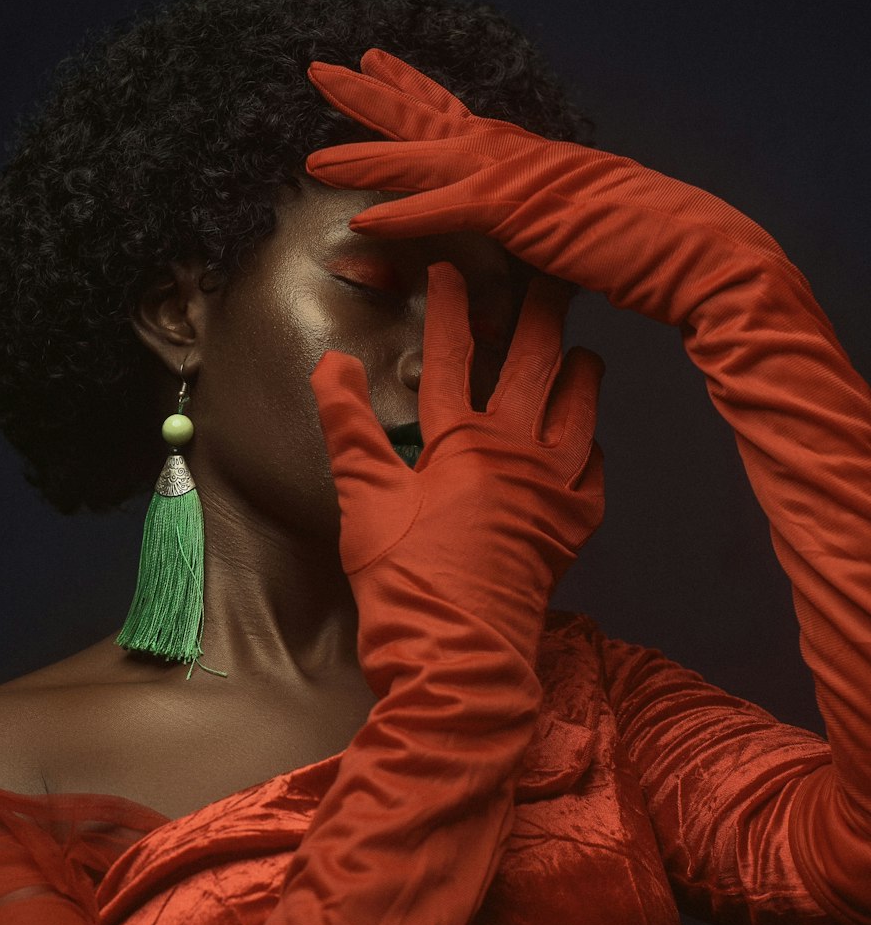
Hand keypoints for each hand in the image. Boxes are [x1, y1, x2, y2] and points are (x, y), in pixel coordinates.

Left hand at [307, 48, 792, 326]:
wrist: (694, 250)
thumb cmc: (646, 249)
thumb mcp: (575, 233)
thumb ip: (535, 230)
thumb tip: (514, 244)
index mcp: (528, 156)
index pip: (458, 117)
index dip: (413, 93)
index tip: (376, 68)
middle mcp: (515, 153)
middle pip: (428, 116)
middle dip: (370, 97)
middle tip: (322, 73)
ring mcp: (516, 176)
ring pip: (424, 157)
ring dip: (366, 156)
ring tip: (315, 157)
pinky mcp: (521, 210)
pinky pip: (446, 208)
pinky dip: (403, 212)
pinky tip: (361, 215)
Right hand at [310, 260, 603, 677]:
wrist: (460, 657)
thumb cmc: (406, 584)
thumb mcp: (364, 503)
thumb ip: (350, 429)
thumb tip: (330, 363)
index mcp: (463, 444)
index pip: (453, 358)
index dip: (450, 308)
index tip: (451, 267)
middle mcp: (520, 454)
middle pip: (535, 365)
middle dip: (541, 314)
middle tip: (553, 276)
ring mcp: (555, 490)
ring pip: (579, 410)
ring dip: (578, 373)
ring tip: (580, 349)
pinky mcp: (575, 527)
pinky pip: (594, 469)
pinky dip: (589, 445)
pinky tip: (585, 439)